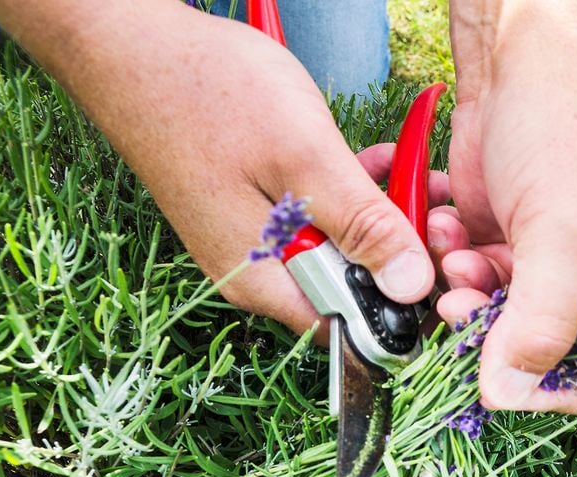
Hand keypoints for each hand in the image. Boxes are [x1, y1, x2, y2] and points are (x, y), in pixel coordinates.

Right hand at [0, 0, 448, 340]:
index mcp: (265, 281)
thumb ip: (362, 227)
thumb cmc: (212, 97)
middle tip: (433, 200)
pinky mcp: (252, 209)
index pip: (350, 328)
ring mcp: (253, 241)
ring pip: (338, 246)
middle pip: (350, 286)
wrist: (134, 47)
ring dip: (379, 213)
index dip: (404, 303)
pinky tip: (373, 159)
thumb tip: (413, 288)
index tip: (441, 259)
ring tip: (413, 171)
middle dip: (399, 248)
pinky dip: (348, 192)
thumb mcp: (306, 161)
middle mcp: (257, 274)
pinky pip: (316, 217)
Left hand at [438, 1, 576, 412]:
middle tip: (461, 302)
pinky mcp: (497, 238)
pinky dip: (449, 261)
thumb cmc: (563, 126)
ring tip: (454, 248)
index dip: (560, 387)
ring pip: (491, 316)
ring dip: (463, 291)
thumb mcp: (563, 225)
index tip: (510, 387)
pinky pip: (465, 279)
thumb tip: (508, 392)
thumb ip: (542, 313)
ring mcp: (536, 259)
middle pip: (535, 348)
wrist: (515, 52)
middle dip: (491, 330)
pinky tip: (446, 224)